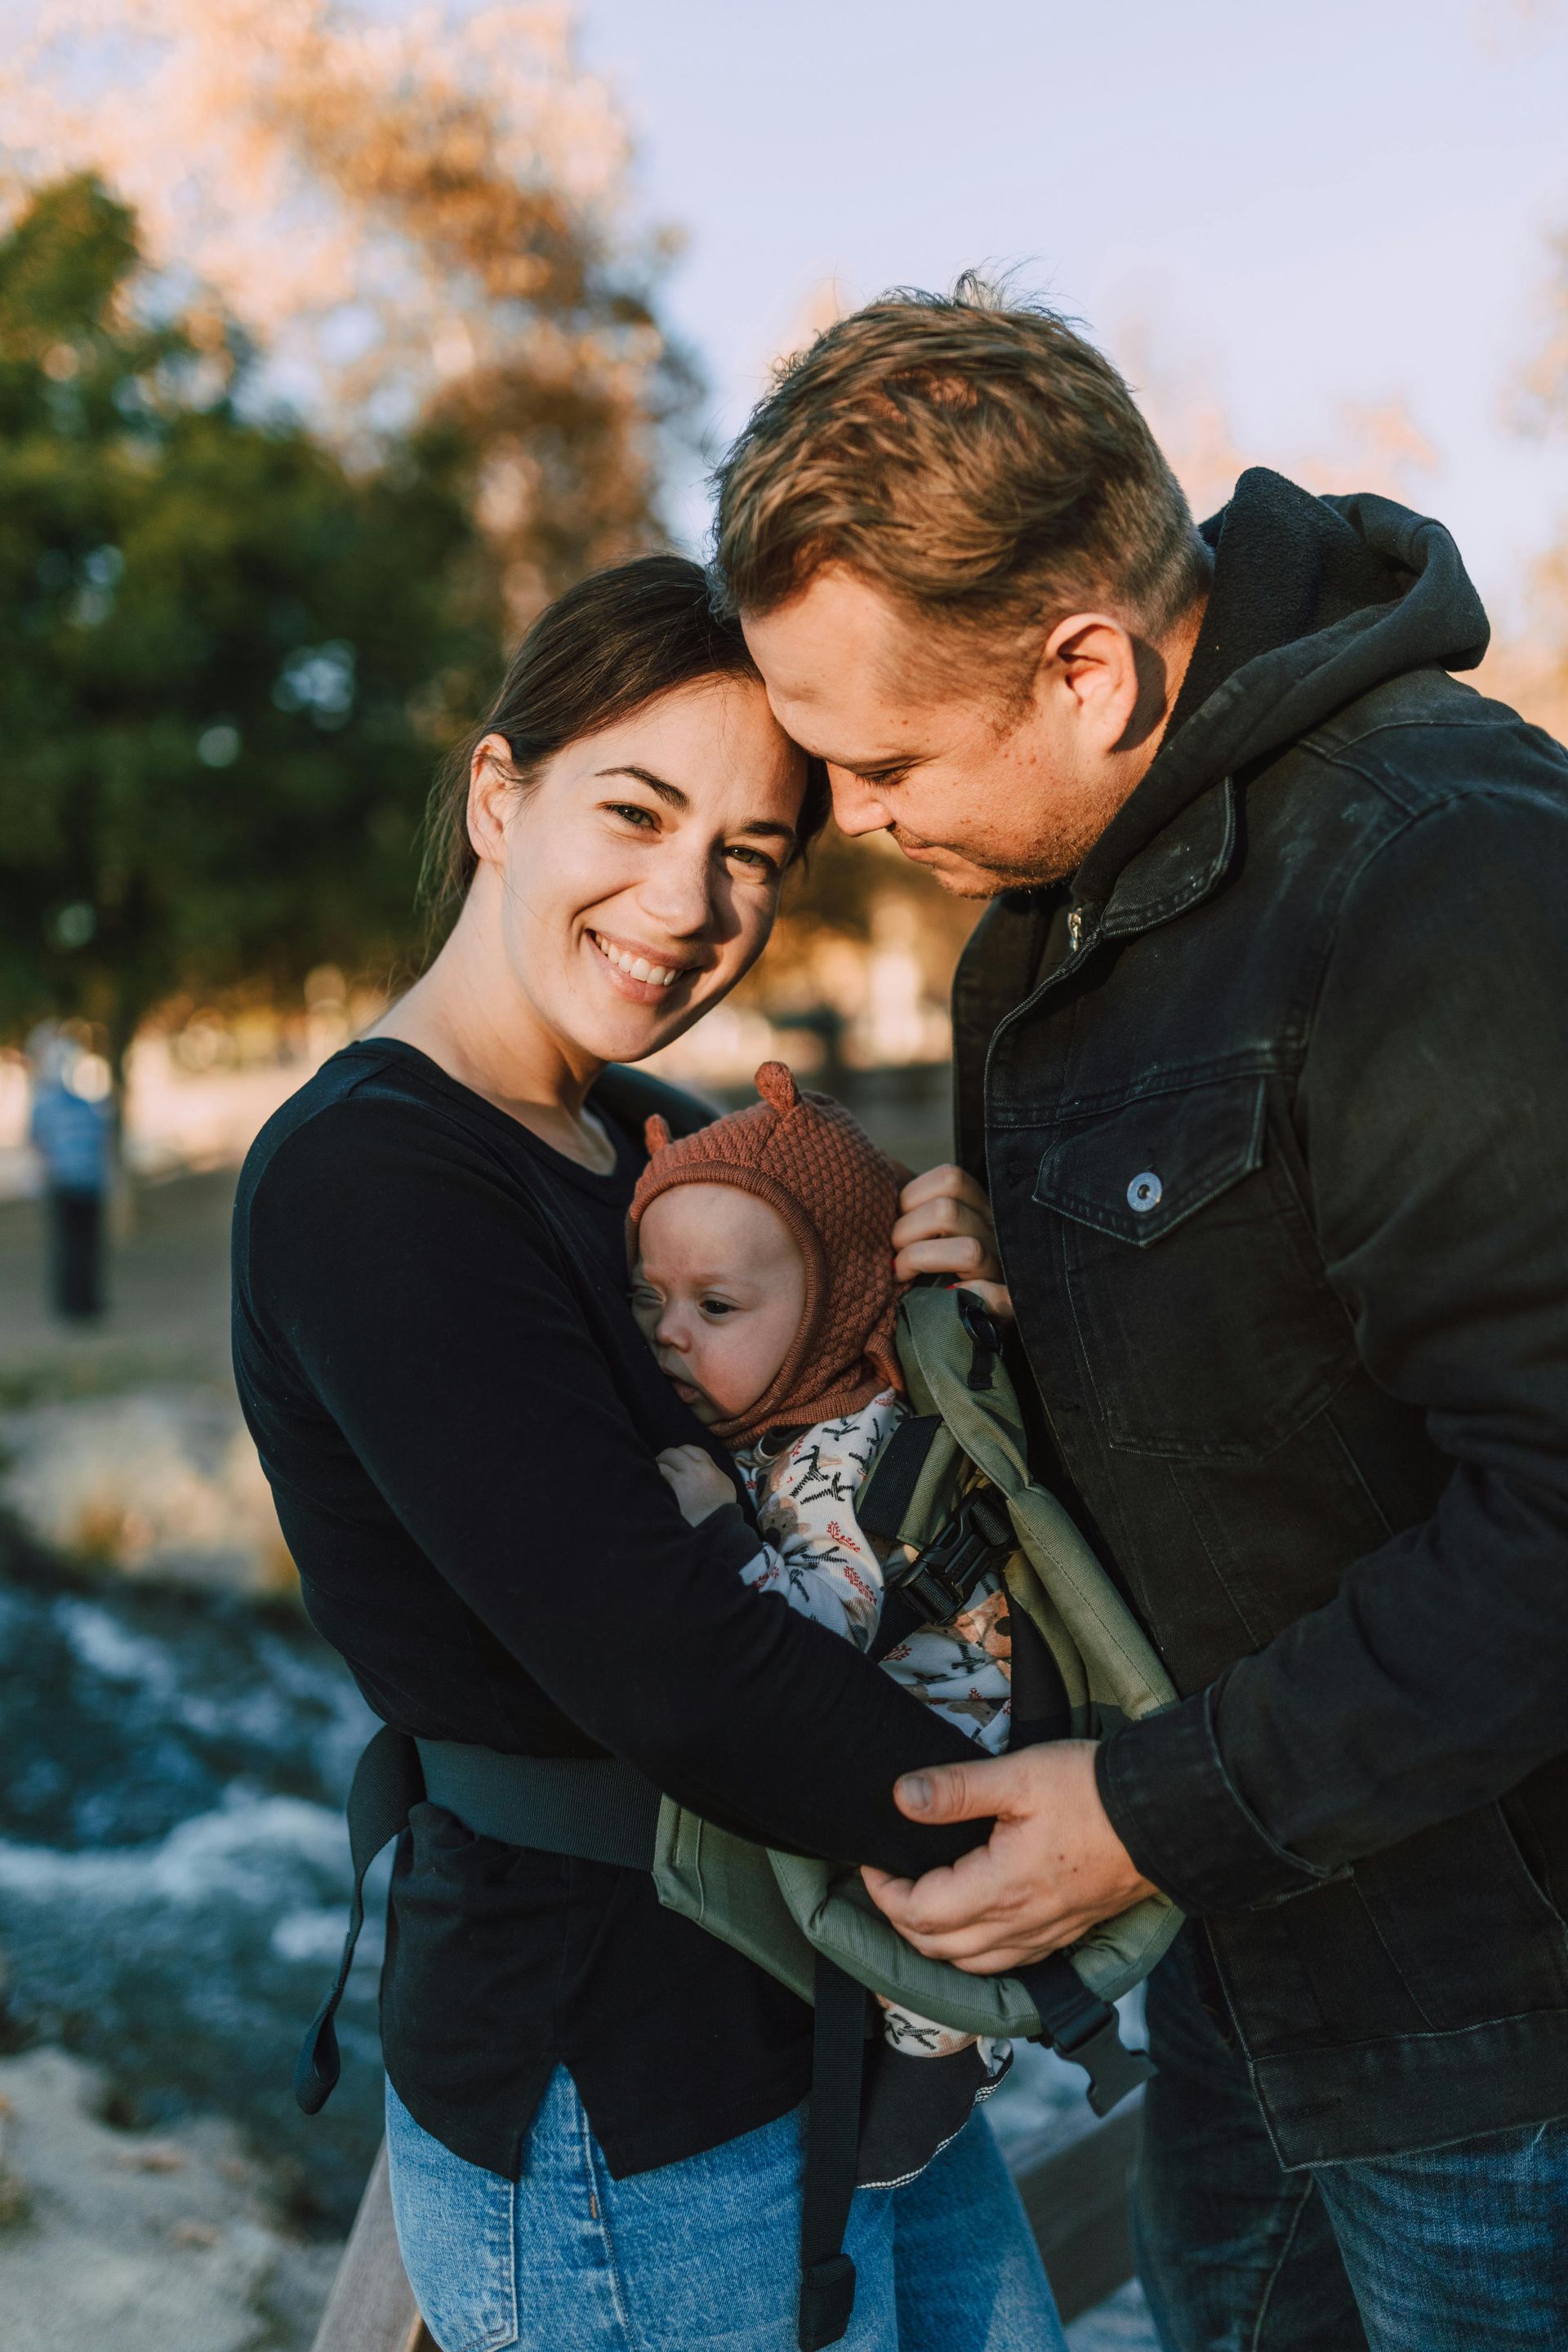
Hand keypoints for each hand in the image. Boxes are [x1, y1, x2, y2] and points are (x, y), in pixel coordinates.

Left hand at [657, 1444, 735, 1526]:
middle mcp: (697, 1470)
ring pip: (663, 1461)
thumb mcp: (724, 1485)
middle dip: (666, 1458)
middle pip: (674, 1452)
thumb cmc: (719, 1511)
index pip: (691, 1449)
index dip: (681, 1454)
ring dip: (658, 1467)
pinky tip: (654, 1485)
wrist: (714, 1532)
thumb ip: (712, 1470)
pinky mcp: (672, 1490)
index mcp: (710, 1468)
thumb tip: (694, 1462)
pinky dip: (654, 1477)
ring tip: (656, 1476)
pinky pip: (658, 1474)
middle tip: (662, 1466)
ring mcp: (683, 1479)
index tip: (676, 1461)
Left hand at [861, 1742, 1155, 1973]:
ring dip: (936, 1942)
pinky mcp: (1066, 1933)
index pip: (920, 1913)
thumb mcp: (1019, 1775)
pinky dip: (976, 1952)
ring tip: (921, 1903)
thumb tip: (901, 1797)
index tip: (873, 1862)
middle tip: (887, 1881)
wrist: (1164, 1815)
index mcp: (1001, 1889)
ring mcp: (1045, 1935)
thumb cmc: (1092, 1791)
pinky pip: (1008, 1961)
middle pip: (938, 1947)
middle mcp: (1020, 1925)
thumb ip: (956, 1789)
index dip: (884, 1891)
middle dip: (901, 1919)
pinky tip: (973, 1924)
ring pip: (972, 1963)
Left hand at [892, 1164, 1010, 1316]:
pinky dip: (971, 1295)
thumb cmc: (928, 1269)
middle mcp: (996, 1232)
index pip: (950, 1179)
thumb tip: (875, 1186)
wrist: (962, 1320)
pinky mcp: (1010, 1305)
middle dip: (905, 1233)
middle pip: (948, 1211)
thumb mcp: (924, 1227)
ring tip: (902, 1274)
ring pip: (969, 1251)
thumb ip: (910, 1207)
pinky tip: (947, 1297)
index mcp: (979, 1207)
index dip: (909, 1199)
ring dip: (922, 1262)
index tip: (894, 1223)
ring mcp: (1005, 1268)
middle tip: (893, 1255)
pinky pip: (998, 1297)